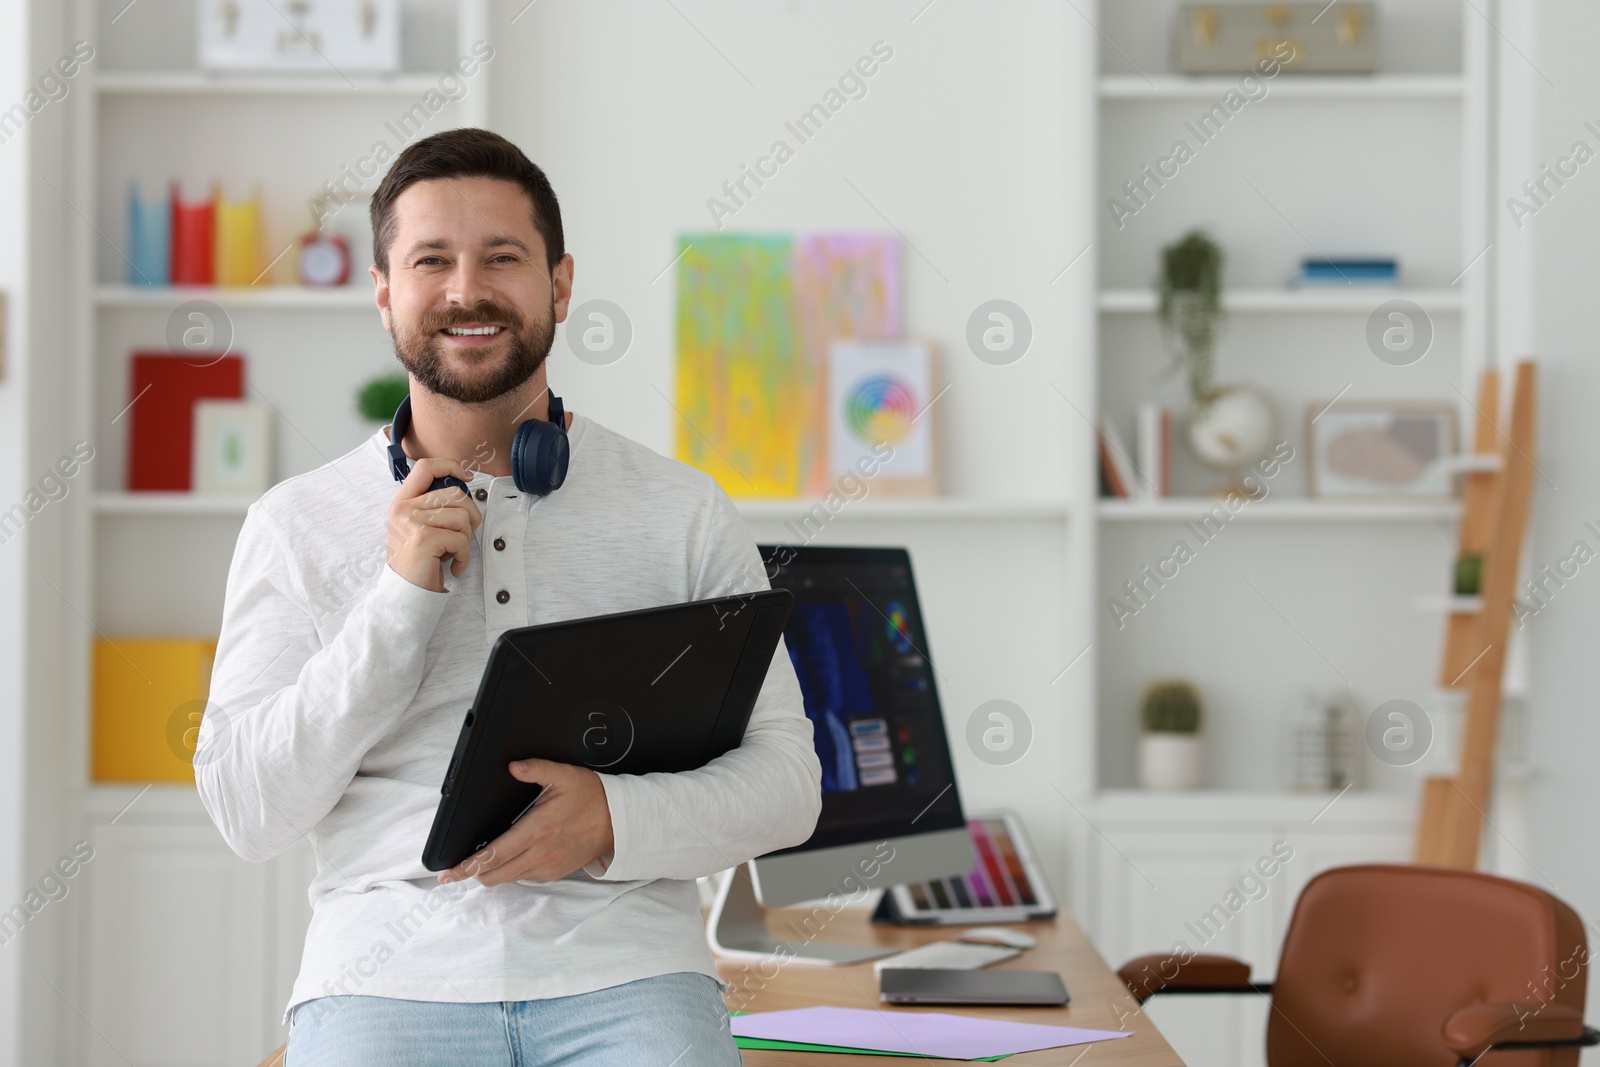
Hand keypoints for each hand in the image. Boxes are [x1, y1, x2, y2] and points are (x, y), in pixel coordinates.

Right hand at [387, 457, 482, 592]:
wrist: (406, 593)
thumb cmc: (420, 561)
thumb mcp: (420, 527)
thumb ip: (433, 506)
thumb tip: (462, 483)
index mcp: (402, 501)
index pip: (425, 467)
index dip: (450, 466)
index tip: (465, 476)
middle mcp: (403, 508)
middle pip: (455, 494)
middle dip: (470, 516)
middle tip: (462, 535)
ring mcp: (411, 522)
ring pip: (462, 517)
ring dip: (465, 538)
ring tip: (451, 551)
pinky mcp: (423, 539)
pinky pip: (461, 539)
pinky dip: (463, 556)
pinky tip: (452, 565)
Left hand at [438, 759, 615, 886]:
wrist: (620, 820)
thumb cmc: (592, 797)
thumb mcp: (564, 775)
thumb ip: (536, 769)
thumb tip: (513, 766)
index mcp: (535, 831)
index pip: (491, 856)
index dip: (464, 867)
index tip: (447, 873)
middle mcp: (539, 854)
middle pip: (493, 874)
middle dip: (472, 873)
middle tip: (459, 867)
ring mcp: (547, 867)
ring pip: (508, 878)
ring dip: (493, 872)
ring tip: (485, 860)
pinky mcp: (556, 873)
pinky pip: (526, 877)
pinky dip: (513, 870)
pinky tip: (513, 856)